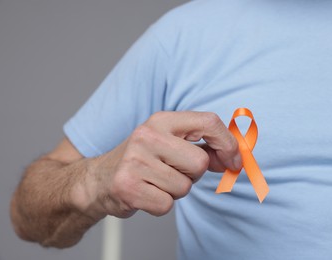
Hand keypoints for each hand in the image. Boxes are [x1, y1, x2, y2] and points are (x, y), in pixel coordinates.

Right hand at [91, 111, 240, 217]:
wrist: (98, 179)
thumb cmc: (141, 160)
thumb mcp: (169, 144)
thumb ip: (203, 147)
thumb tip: (233, 158)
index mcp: (162, 120)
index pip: (209, 122)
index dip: (228, 144)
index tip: (233, 161)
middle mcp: (147, 136)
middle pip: (199, 162)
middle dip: (193, 174)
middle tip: (172, 171)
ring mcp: (135, 161)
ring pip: (184, 187)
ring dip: (175, 190)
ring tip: (155, 181)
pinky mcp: (128, 187)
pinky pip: (167, 205)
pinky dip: (161, 204)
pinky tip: (146, 193)